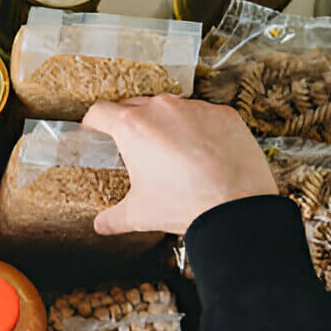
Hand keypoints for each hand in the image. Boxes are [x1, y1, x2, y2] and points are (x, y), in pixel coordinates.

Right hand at [82, 95, 277, 235]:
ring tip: (171, 151)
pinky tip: (202, 152)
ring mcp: (195, 108)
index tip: (94, 130)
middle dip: (129, 124)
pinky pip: (203, 115)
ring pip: (171, 109)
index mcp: (133, 127)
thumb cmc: (185, 204)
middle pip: (134, 105)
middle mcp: (162, 109)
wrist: (237, 207)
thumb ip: (113, 218)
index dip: (92, 123)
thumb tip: (101, 225)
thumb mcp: (139, 214)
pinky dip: (198, 129)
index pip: (100, 112)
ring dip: (166, 125)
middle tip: (133, 146)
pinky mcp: (224, 114)